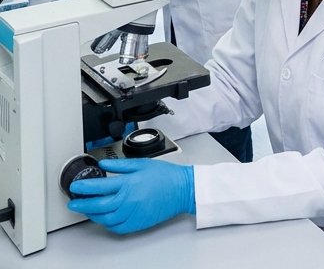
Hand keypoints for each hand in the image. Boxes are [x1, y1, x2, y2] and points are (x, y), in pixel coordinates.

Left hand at [68, 159, 194, 233]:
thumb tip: (104, 165)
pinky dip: (106, 223)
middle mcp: (127, 201)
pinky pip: (115, 227)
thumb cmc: (166, 176)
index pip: (99, 187)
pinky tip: (103, 218)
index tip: (75, 187)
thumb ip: (120, 165)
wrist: (182, 189)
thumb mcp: (142, 164)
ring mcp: (131, 214)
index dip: (84, 187)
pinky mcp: (136, 223)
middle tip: (73, 202)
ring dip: (92, 215)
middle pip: (97, 206)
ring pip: (104, 219)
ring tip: (86, 209)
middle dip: (82, 204)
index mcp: (128, 184)